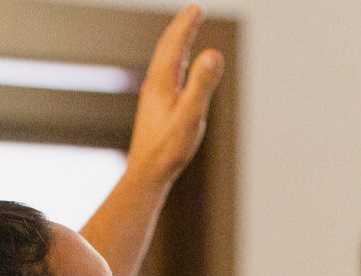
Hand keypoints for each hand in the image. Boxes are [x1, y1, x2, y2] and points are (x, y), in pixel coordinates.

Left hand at [125, 5, 225, 184]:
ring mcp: (153, 97)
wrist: (147, 174)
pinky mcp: (154, 110)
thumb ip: (202, 83)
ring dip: (176, 45)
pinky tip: (177, 73)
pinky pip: (165, 77)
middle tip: (193, 12)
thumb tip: (213, 53)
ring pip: (164, 63)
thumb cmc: (169, 148)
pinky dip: (173, 64)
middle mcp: (154, 85)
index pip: (175, 44)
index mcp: (162, 81)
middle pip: (167, 49)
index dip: (186, 25)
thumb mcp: (191, 114)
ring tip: (185, 34)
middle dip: (180, 29)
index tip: (196, 8)